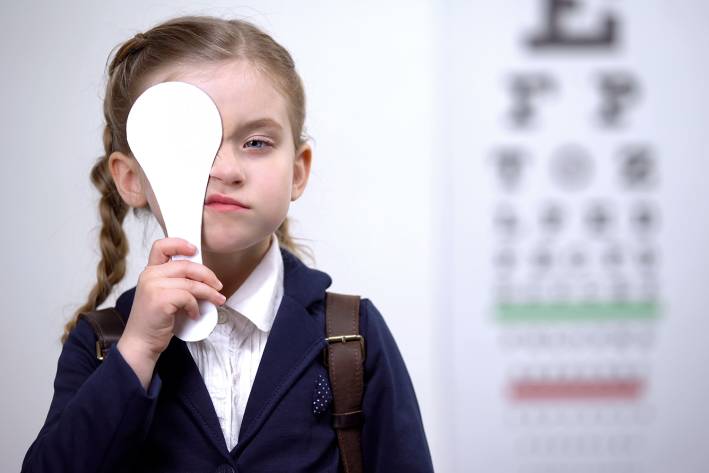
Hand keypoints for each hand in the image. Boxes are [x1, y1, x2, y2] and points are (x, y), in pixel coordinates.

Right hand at [116, 237, 224, 388]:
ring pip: (191, 283)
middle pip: (186, 265)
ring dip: (209, 293)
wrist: (141, 343)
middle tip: (218, 286)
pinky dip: (196, 306)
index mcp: (150, 271)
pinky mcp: (160, 300)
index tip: (195, 250)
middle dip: (207, 275)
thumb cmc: (155, 321)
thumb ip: (176, 282)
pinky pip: (188, 297)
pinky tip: (194, 314)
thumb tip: (204, 277)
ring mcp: (153, 287)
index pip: (161, 246)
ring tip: (217, 301)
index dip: (180, 244)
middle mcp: (150, 275)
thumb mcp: (163, 295)